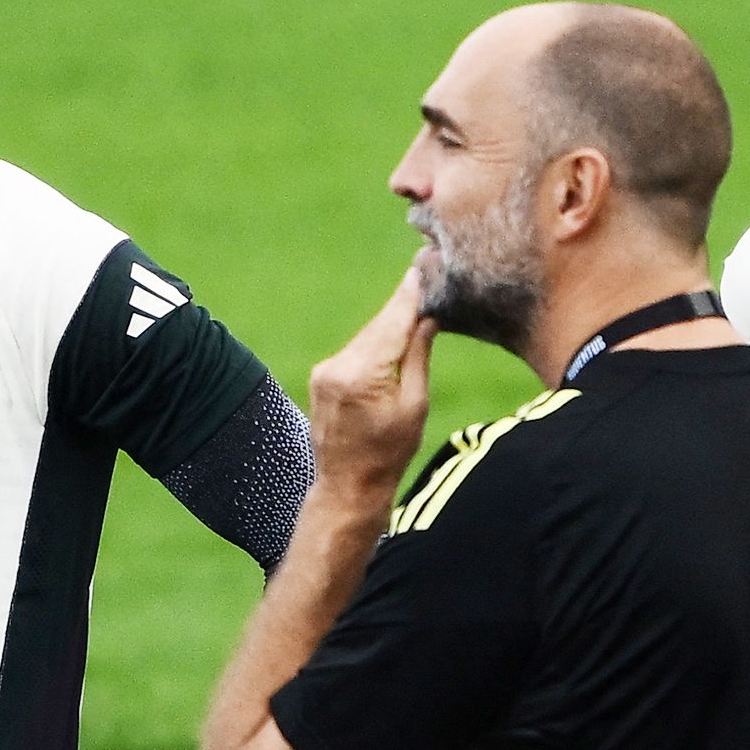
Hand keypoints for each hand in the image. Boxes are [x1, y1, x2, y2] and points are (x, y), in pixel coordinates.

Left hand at [308, 256, 439, 511]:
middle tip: (427, 272)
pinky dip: (376, 342)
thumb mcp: (415, 404)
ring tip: (419, 300)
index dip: (411, 292)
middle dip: (405, 304)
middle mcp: (338, 366)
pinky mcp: (322, 376)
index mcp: (363, 374)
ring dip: (392, 324)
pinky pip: (356, 350)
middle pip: (380, 324)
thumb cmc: (389, 452)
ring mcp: (325, 371)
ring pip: (368, 335)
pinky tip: (396, 334)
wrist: (347, 485)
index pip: (393, 321)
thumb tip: (426, 315)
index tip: (424, 263)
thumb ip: (417, 354)